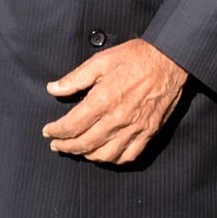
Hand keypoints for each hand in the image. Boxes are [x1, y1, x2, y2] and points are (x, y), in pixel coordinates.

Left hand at [42, 39, 187, 163]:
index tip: (48, 131)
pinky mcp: (148, 133)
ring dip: (87, 155)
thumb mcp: (100, 61)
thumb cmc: (135, 57)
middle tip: (56, 145)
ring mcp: (134, 128)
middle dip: (66, 147)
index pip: (72, 125)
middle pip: (85, 143)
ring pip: (105, 155)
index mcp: (103, 99)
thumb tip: (53, 88)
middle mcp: (117, 118)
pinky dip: (113, 159)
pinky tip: (105, 154)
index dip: (56, 131)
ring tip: (77, 150)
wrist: (169, 60)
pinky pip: (128, 156)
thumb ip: (75, 78)